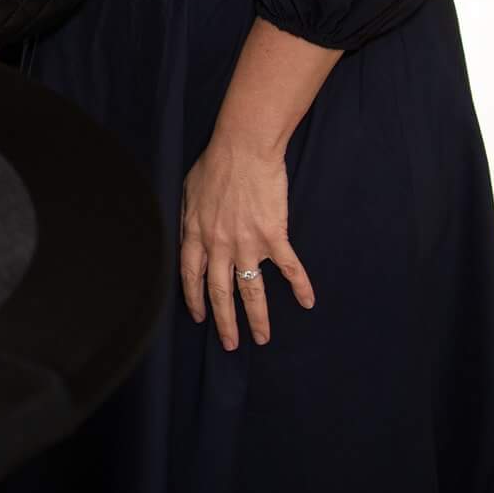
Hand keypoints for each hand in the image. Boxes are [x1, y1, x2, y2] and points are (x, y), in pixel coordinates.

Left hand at [178, 136, 315, 349]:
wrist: (244, 147)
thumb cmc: (214, 163)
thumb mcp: (188, 192)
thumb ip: (187, 219)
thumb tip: (186, 236)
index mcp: (196, 234)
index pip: (191, 277)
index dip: (195, 300)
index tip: (199, 318)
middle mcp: (219, 245)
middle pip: (220, 293)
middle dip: (225, 322)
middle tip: (231, 345)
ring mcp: (247, 243)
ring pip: (252, 290)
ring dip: (258, 318)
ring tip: (263, 339)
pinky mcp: (274, 236)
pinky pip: (289, 268)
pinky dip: (300, 286)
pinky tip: (307, 302)